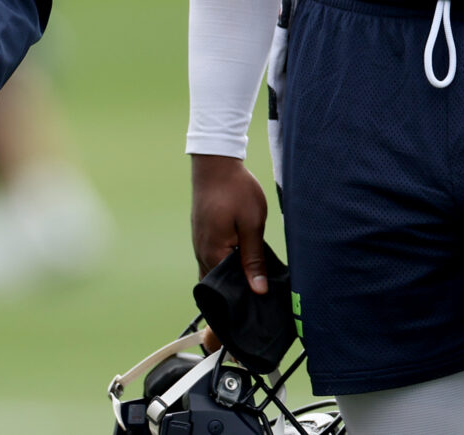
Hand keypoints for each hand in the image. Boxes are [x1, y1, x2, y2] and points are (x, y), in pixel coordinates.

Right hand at [192, 154, 268, 293]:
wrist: (215, 163)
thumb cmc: (236, 190)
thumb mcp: (252, 224)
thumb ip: (254, 259)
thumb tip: (259, 291)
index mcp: (213, 254)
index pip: (227, 291)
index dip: (245, 297)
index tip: (263, 301)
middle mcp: (202, 254)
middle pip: (219, 286)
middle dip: (238, 291)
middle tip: (262, 290)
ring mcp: (199, 245)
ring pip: (214, 273)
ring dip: (232, 277)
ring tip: (256, 276)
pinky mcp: (202, 236)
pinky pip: (212, 260)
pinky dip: (225, 266)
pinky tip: (243, 259)